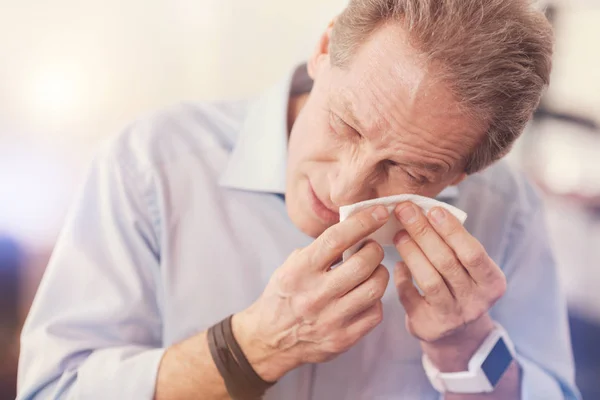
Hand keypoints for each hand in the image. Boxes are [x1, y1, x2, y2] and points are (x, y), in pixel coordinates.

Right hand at [233, 205, 390, 380]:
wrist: (270, 340)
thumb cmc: (284, 295)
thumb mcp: (291, 267)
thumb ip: (319, 250)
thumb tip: (354, 228)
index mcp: (299, 271)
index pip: (336, 239)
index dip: (362, 222)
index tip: (379, 212)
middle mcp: (315, 295)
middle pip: (362, 264)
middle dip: (374, 250)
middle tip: (371, 248)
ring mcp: (330, 319)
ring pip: (374, 288)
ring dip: (379, 274)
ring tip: (372, 271)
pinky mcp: (343, 338)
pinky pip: (375, 313)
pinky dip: (374, 300)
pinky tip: (365, 296)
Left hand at [392, 202, 506, 370]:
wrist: (458, 335)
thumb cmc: (460, 286)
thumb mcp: (470, 269)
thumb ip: (456, 244)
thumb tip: (426, 209)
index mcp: (492, 282)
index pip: (472, 253)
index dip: (452, 230)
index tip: (432, 209)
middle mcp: (476, 302)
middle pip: (447, 263)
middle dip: (423, 233)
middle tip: (405, 211)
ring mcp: (452, 317)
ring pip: (429, 280)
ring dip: (411, 252)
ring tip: (398, 234)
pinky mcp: (428, 327)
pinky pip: (410, 297)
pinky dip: (402, 278)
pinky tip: (396, 264)